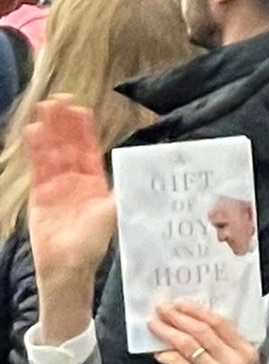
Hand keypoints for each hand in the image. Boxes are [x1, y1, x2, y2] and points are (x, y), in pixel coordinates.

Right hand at [25, 98, 115, 279]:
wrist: (67, 265)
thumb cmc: (92, 245)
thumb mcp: (111, 217)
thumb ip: (120, 197)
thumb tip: (140, 181)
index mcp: (96, 184)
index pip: (90, 151)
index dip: (85, 131)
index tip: (81, 109)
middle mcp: (77, 180)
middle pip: (69, 145)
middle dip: (65, 123)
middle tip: (61, 98)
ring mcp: (57, 185)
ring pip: (52, 151)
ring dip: (49, 130)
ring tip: (45, 108)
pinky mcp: (40, 192)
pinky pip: (37, 166)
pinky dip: (36, 149)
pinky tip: (33, 130)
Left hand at [151, 300, 257, 363]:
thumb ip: (219, 348)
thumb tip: (188, 322)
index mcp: (247, 353)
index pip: (221, 323)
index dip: (198, 310)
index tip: (180, 302)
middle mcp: (236, 361)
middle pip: (203, 329)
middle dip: (179, 316)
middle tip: (162, 307)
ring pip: (188, 343)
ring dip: (168, 330)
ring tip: (154, 323)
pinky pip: (179, 361)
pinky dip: (166, 354)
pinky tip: (158, 352)